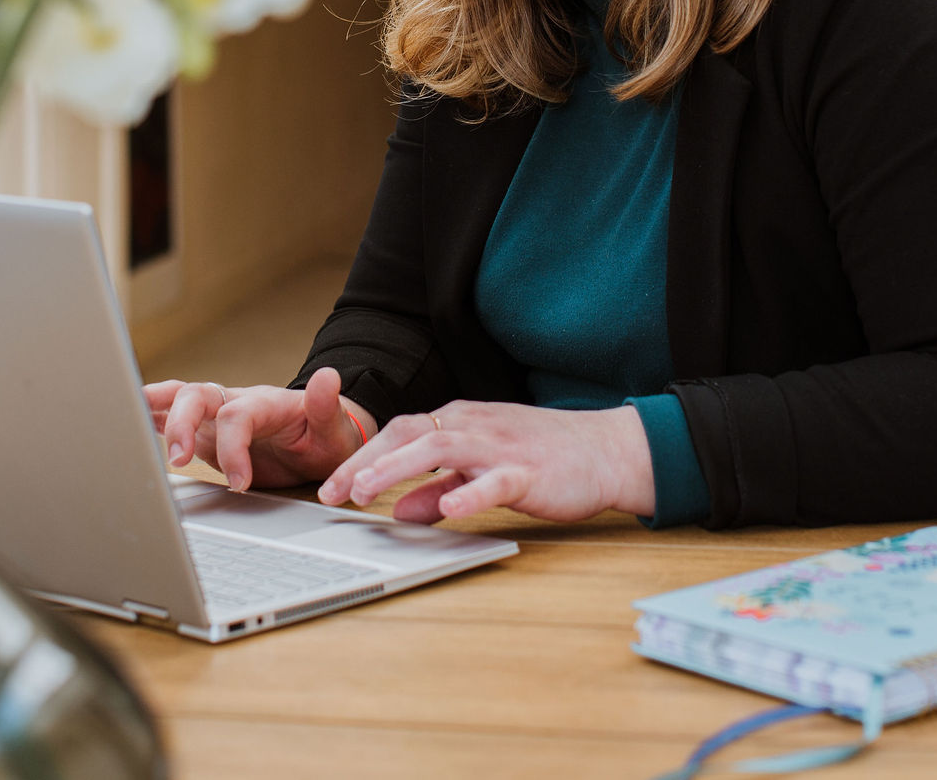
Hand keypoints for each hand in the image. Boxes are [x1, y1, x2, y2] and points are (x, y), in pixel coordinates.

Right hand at [142, 367, 374, 492]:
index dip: (234, 448)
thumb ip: (326, 406)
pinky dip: (147, 418)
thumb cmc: (324, 438)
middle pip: (198, 395)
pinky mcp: (204, 430)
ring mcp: (215, 414)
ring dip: (152, 410)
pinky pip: (170, 417)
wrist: (318, 442)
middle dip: (181, 423)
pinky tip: (125, 425)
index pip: (238, 416)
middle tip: (177, 460)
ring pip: (177, 399)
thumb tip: (329, 377)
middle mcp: (234, 402)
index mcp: (265, 403)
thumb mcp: (334, 429)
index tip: (241, 484)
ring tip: (126, 423)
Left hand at [316, 401, 655, 523]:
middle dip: (365, 463)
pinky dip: (470, 492)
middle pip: (408, 436)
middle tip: (331, 493)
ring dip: (398, 470)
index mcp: (460, 424)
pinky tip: (449, 508)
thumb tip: (397, 511)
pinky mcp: (529, 470)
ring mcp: (501, 446)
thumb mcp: (482, 472)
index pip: (399, 434)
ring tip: (366, 493)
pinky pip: (496, 480)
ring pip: (441, 450)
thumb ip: (439, 491)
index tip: (330, 488)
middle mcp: (474, 427)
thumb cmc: (544, 460)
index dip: (362, 458)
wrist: (606, 451)